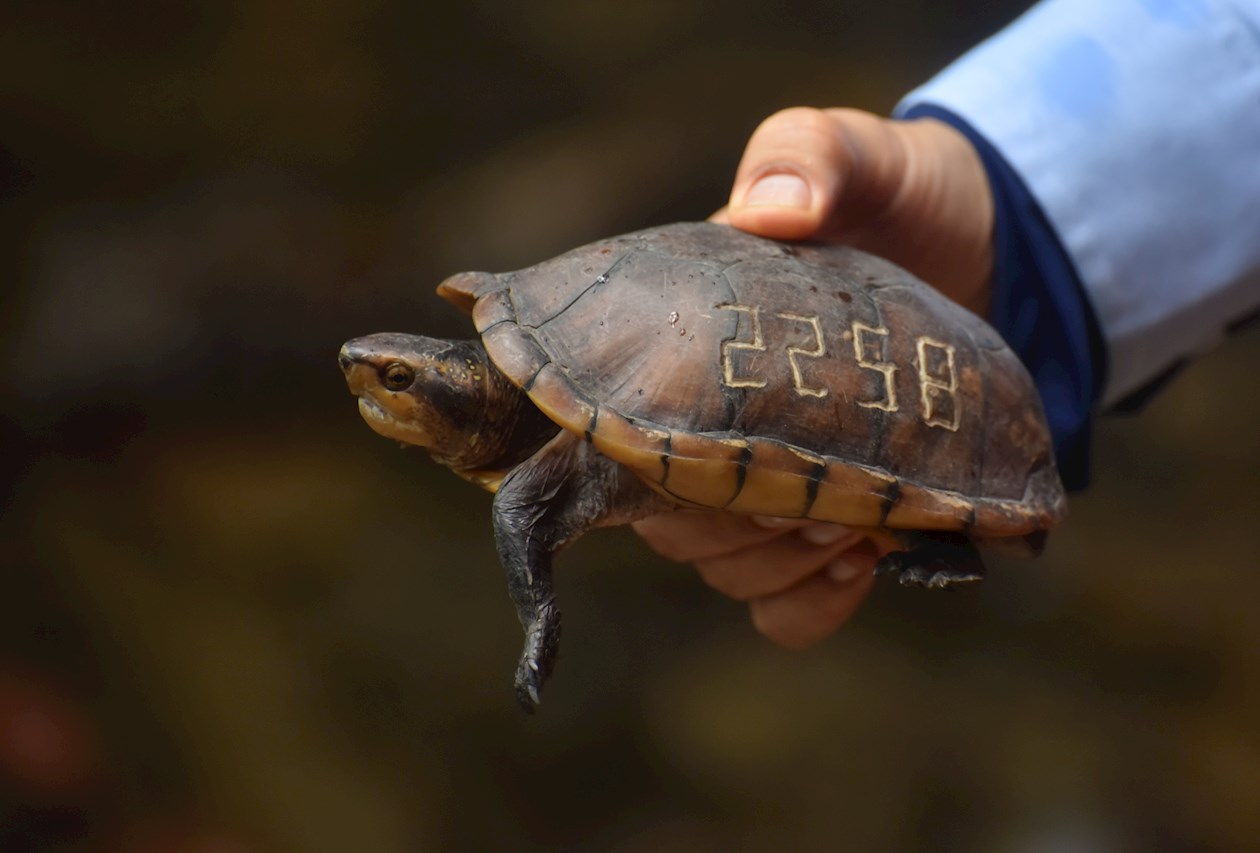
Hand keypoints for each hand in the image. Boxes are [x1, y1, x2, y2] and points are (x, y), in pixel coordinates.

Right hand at [634, 107, 993, 646]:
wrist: (989, 250)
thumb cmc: (898, 198)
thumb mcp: (854, 155)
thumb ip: (809, 157)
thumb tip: (768, 213)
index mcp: (679, 354)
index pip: (601, 432)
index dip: (631, 463)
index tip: (705, 461)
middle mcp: (704, 426)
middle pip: (666, 523)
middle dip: (737, 522)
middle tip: (815, 489)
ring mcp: (764, 482)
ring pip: (721, 569)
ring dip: (784, 560)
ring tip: (853, 522)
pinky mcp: (825, 523)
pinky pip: (780, 606)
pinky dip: (811, 601)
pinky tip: (860, 562)